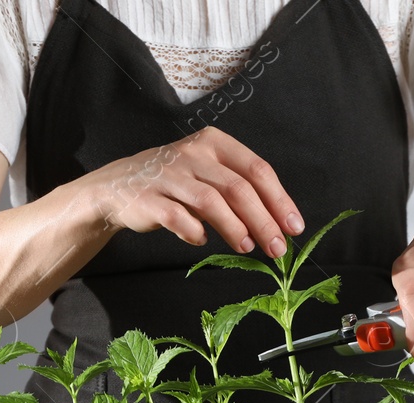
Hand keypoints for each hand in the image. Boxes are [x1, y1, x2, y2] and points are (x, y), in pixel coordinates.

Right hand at [82, 127, 304, 257]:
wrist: (119, 185)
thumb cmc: (175, 182)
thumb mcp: (208, 174)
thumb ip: (239, 191)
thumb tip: (278, 224)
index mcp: (214, 143)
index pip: (257, 169)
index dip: (279, 200)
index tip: (294, 227)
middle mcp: (194, 154)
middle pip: (239, 188)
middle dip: (264, 221)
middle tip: (277, 248)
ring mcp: (170, 175)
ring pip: (212, 202)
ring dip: (235, 229)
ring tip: (247, 247)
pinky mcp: (150, 198)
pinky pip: (178, 218)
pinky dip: (195, 232)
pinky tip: (202, 240)